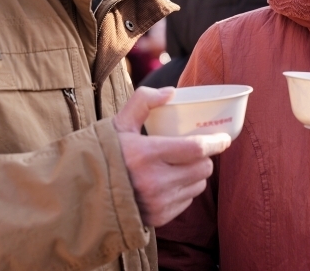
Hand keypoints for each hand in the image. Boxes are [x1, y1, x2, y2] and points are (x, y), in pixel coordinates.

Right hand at [114, 87, 230, 226]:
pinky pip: (187, 201)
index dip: (215, 142)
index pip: (195, 148)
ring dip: (196, 174)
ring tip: (181, 165)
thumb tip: (171, 92)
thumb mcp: (119, 124)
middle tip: (196, 149)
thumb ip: (143, 102)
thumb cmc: (105, 154)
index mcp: (147, 154)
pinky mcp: (159, 218)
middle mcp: (155, 181)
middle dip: (205, 157)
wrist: (85, 194)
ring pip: (198, 185)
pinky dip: (185, 190)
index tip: (224, 138)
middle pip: (202, 168)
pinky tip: (170, 182)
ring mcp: (158, 202)